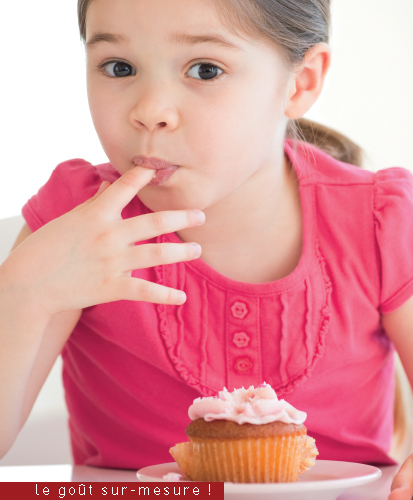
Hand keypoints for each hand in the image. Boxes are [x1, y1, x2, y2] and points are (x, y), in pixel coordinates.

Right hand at [2, 166, 204, 316]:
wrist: (27, 284)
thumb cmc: (45, 249)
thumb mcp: (69, 220)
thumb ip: (94, 204)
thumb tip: (108, 185)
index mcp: (96, 214)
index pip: (124, 188)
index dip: (141, 176)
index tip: (157, 168)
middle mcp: (109, 236)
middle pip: (154, 223)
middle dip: (181, 217)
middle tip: (201, 215)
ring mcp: (112, 262)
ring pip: (156, 254)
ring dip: (181, 252)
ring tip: (198, 250)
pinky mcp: (111, 287)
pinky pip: (145, 291)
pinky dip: (166, 295)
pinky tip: (182, 297)